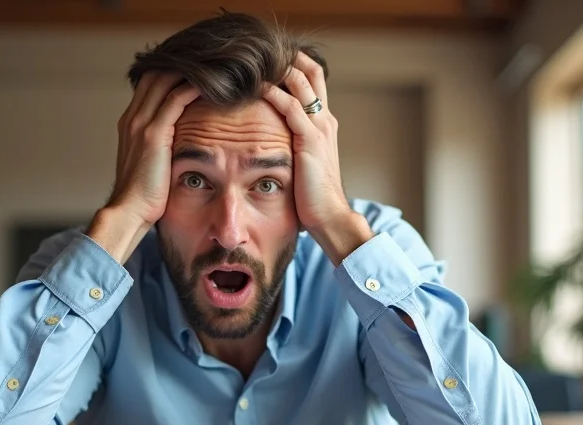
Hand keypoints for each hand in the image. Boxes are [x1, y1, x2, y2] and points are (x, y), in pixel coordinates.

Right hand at [88, 72, 199, 262]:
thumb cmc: (144, 197)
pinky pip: (176, 99)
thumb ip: (161, 149)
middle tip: (209, 59)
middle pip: (156, 74)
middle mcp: (133, 118)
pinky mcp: (154, 134)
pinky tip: (214, 83)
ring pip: (165, 80)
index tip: (196, 67)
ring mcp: (141, 124)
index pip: (150, 83)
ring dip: (190, 70)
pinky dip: (194, 87)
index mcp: (131, 124)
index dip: (171, 71)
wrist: (129, 212)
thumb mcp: (150, 166)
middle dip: (182, 64)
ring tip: (215, 64)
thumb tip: (180, 147)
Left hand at [263, 53, 372, 263]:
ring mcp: (319, 127)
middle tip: (258, 49)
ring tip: (253, 59)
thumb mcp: (304, 163)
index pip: (313, 79)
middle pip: (309, 71)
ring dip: (276, 67)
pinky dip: (272, 92)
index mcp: (324, 123)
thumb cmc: (312, 196)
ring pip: (300, 82)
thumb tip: (270, 139)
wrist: (329, 217)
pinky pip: (290, 106)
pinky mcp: (310, 140)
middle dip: (285, 56)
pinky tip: (255, 85)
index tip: (268, 57)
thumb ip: (293, 145)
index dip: (293, 63)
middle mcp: (324, 119)